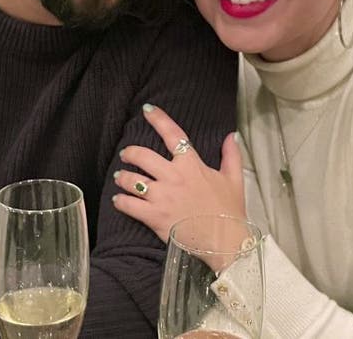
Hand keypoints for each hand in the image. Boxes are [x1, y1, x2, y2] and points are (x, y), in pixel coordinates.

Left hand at [112, 104, 244, 242]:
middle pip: (143, 156)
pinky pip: (129, 205)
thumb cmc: (229, 212)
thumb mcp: (234, 180)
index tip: (147, 110)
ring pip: (132, 179)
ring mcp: (162, 196)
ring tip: (120, 177)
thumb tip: (232, 136)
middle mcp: (173, 177)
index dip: (159, 119)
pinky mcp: (154, 216)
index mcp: (191, 165)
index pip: (173, 135)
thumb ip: (231, 155)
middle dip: (130, 152)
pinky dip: (121, 201)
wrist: (224, 241)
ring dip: (122, 177)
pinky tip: (119, 200)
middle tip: (126, 154)